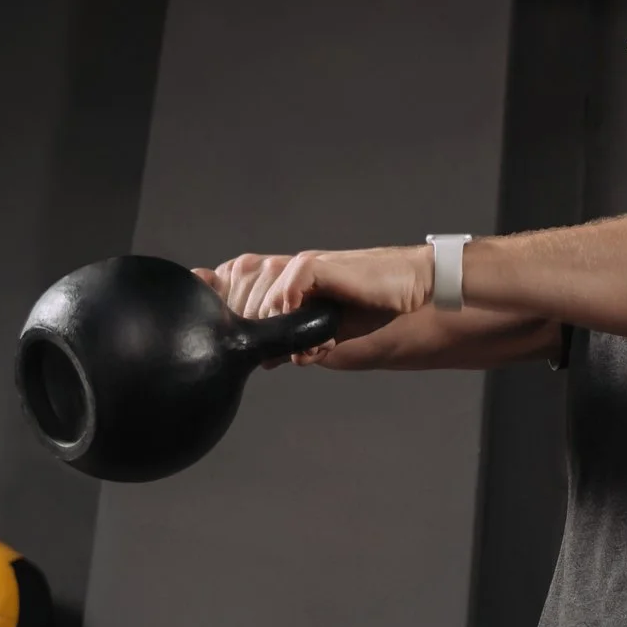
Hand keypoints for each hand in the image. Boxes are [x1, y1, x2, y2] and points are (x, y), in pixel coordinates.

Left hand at [193, 247, 434, 364]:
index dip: (223, 316)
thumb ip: (287, 337)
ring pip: (258, 308)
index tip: (235, 339)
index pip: (223, 293)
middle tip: (301, 345)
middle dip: (261, 337)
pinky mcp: (311, 266)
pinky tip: (313, 327)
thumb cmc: (364, 308)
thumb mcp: (318, 330)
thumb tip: (263, 360)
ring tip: (318, 338)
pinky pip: (284, 296)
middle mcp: (274, 269)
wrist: (403, 290)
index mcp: (270, 280)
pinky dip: (292, 316)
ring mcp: (291, 266)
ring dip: (283, 334)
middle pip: (236, 309)